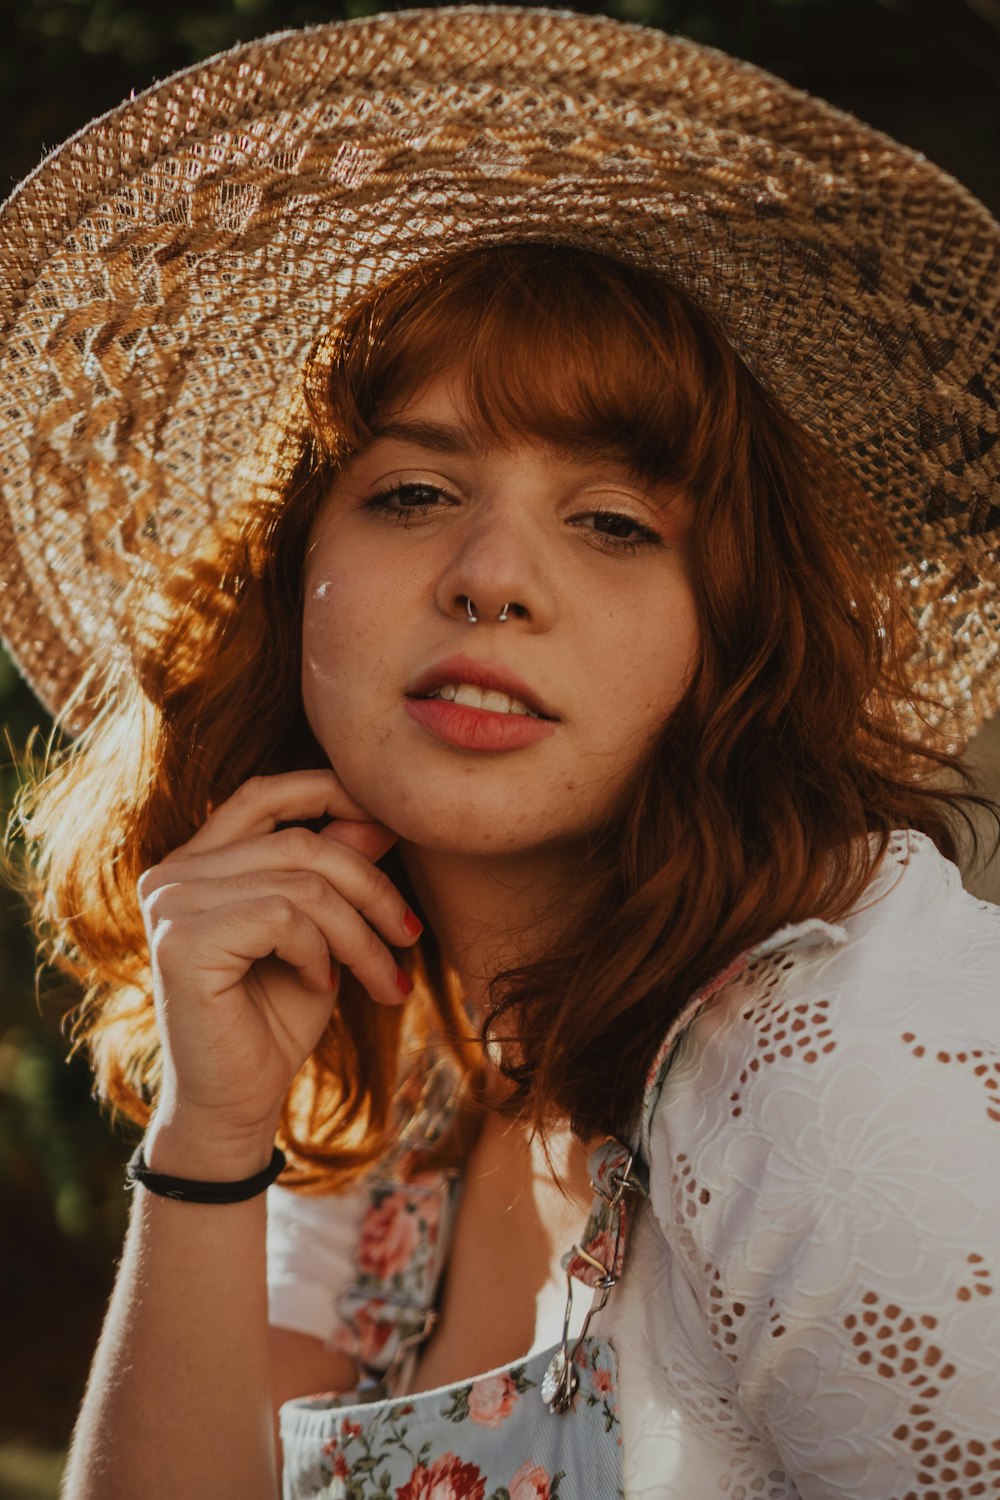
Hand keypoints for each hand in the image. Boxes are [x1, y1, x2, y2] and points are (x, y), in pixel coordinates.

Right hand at [137, 769, 419, 1162]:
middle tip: (411, 936)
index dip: (332, 792)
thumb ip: (336, 872)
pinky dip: (320, 952)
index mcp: (197, 862)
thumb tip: (380, 815)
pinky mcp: (181, 941)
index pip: (266, 794)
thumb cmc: (276, 1020)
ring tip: (382, 977)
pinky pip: (283, 918)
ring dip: (359, 933)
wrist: (238, 1107)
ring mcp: (170, 904)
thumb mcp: (321, 935)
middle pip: (298, 842)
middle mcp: (172, 874)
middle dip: (371, 887)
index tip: (393, 826)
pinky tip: (321, 987)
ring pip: (301, 883)